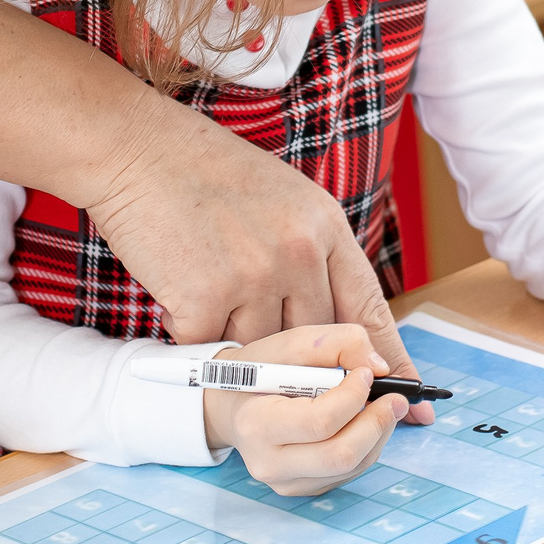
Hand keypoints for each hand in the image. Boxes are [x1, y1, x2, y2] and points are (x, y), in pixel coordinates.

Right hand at [88, 102, 430, 419]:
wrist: (134, 148)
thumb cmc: (204, 170)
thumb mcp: (284, 198)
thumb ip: (315, 254)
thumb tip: (342, 325)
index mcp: (325, 226)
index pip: (370, 308)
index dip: (390, 359)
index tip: (409, 395)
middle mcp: (299, 253)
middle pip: (315, 340)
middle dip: (294, 352)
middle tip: (263, 339)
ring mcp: (253, 276)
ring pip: (260, 350)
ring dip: (232, 333)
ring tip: (207, 283)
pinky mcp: (204, 297)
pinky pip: (208, 345)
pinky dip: (190, 327)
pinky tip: (179, 287)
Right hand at [200, 324, 407, 494]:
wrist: (232, 404)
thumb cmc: (262, 371)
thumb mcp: (292, 342)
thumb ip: (338, 343)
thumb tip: (378, 368)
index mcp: (257, 424)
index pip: (319, 422)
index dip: (353, 397)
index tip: (365, 373)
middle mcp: (269, 463)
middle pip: (341, 455)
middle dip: (377, 423)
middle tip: (396, 398)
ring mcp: (286, 483)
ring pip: (351, 467)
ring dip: (377, 434)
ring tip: (383, 407)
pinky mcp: (303, 489)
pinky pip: (348, 473)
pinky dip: (366, 447)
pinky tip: (362, 423)